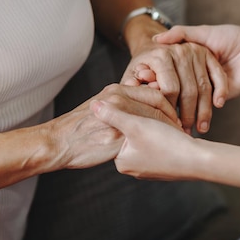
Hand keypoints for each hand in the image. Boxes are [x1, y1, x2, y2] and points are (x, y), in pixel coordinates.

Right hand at [46, 84, 179, 169]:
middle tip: (181, 127)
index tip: (176, 116)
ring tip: (176, 137)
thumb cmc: (79, 128)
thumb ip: (121, 102)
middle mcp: (118, 99)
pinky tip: (164, 149)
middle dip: (174, 115)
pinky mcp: (117, 136)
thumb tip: (140, 103)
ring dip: (169, 128)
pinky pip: (145, 137)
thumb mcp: (101, 106)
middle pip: (159, 103)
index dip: (169, 104)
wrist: (58, 142)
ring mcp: (119, 116)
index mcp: (116, 90)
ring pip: (154, 119)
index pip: (154, 92)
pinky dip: (158, 141)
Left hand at [93, 98, 199, 180]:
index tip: (135, 103)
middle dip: (141, 119)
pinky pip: (159, 145)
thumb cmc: (168, 144)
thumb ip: (113, 115)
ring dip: (154, 125)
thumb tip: (93, 106)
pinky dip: (164, 135)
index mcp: (122, 161)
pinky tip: (173, 129)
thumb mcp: (137, 125)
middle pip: (131, 135)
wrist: (200, 161)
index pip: (116, 132)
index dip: (126, 113)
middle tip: (151, 109)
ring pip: (147, 138)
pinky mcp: (165, 165)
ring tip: (166, 120)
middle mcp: (133, 168)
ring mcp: (150, 168)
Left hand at [122, 36, 227, 133]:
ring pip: (204, 87)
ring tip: (201, 128)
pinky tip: (218, 106)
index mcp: (160, 56)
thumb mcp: (132, 77)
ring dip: (205, 110)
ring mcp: (196, 52)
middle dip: (189, 115)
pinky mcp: (208, 54)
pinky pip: (218, 76)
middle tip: (186, 132)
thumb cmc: (142, 68)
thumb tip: (135, 94)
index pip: (170, 90)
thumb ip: (134, 87)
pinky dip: (221, 91)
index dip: (171, 111)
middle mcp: (180, 51)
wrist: (153, 47)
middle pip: (189, 90)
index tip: (170, 125)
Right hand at [153, 25, 239, 98]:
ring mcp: (210, 90)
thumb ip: (181, 34)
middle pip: (177, 90)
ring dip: (176, 104)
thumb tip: (156, 39)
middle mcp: (199, 79)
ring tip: (160, 104)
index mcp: (193, 65)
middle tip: (146, 96)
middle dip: (162, 94)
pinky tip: (181, 106)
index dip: (155, 77)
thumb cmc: (231, 36)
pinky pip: (206, 104)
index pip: (170, 73)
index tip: (139, 80)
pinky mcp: (222, 97)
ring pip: (190, 100)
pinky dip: (194, 106)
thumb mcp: (202, 33)